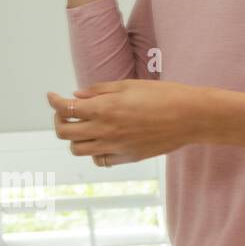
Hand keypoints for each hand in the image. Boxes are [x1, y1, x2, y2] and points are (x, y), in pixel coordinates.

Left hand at [46, 79, 204, 164]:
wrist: (192, 117)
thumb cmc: (162, 95)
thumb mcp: (128, 85)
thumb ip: (98, 91)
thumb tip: (76, 95)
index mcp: (104, 108)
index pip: (64, 108)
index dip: (53, 101)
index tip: (52, 96)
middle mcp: (105, 130)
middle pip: (64, 132)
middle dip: (58, 120)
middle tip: (65, 112)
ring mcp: (115, 147)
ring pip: (77, 149)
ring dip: (74, 137)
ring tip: (83, 126)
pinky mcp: (127, 158)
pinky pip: (99, 160)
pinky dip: (94, 151)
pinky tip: (101, 139)